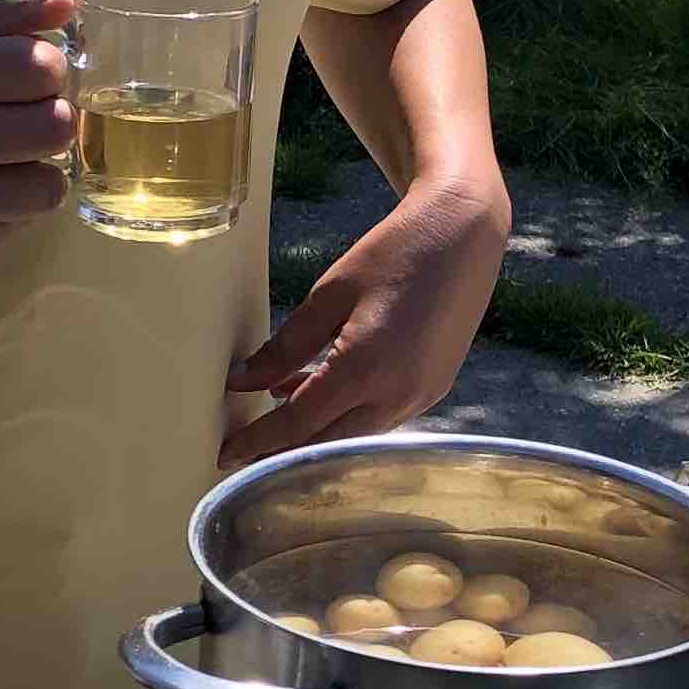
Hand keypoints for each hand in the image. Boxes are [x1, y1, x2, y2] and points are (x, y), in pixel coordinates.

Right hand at [0, 0, 76, 283]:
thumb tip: (65, 2)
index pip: (37, 66)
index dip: (48, 71)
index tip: (26, 79)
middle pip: (55, 126)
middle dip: (48, 120)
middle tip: (17, 123)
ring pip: (50, 185)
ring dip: (35, 172)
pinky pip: (19, 226)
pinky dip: (6, 209)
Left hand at [220, 170, 510, 463]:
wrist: (463, 232)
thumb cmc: (393, 252)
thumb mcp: (329, 295)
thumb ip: (285, 347)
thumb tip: (243, 382)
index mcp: (365, 368)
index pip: (298, 424)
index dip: (256, 443)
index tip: (225, 456)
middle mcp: (397, 394)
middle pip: (326, 443)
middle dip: (281, 451)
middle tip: (242, 451)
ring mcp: (421, 397)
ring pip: (353, 435)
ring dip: (314, 432)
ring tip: (275, 414)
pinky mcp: (433, 389)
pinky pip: (379, 419)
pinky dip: (345, 415)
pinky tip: (317, 392)